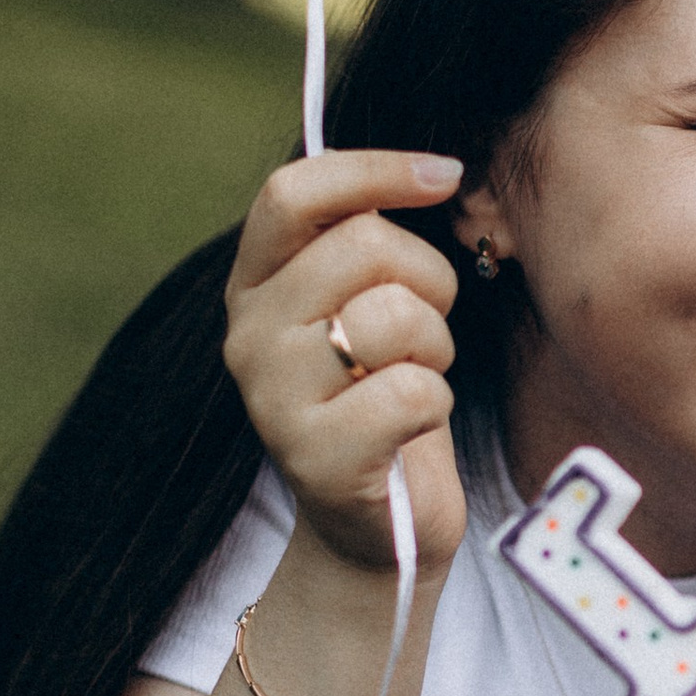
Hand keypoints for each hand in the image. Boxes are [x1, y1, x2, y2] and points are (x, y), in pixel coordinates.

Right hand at [222, 149, 467, 577]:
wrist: (377, 527)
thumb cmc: (384, 397)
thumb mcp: (367, 304)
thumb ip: (368, 241)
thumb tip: (436, 168)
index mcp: (256, 285)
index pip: (294, 193)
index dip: (376, 170)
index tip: (447, 175)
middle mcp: (248, 335)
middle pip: (366, 246)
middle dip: (429, 279)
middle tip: (426, 328)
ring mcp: (274, 399)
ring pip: (395, 315)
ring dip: (436, 346)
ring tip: (414, 377)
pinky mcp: (316, 458)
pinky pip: (413, 392)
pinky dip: (438, 405)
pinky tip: (412, 429)